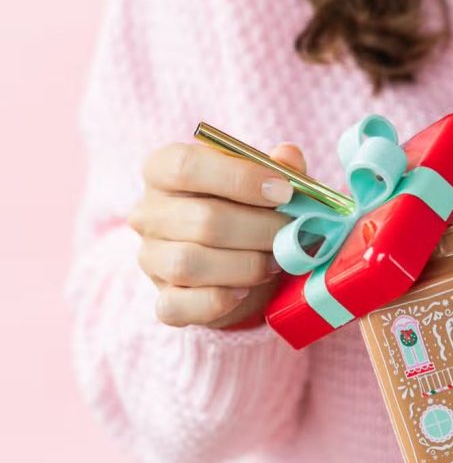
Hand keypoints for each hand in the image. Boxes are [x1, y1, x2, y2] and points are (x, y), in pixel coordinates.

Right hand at [127, 141, 304, 328]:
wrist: (241, 263)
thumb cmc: (249, 209)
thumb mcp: (266, 181)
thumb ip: (279, 167)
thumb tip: (288, 156)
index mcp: (164, 170)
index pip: (185, 166)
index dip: (239, 177)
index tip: (284, 191)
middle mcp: (148, 213)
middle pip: (201, 220)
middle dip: (259, 229)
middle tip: (294, 233)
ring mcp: (150, 258)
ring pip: (189, 263)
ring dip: (245, 265)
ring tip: (276, 261)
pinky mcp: (162, 300)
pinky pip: (179, 306)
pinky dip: (218, 301)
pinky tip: (245, 291)